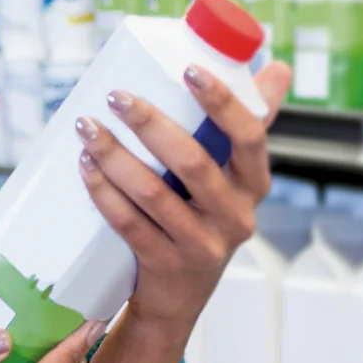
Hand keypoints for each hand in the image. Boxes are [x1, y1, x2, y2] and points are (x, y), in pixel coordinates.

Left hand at [75, 61, 291, 332]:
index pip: (250, 136)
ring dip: (114, 155)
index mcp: (254, 184)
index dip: (222, 101)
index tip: (188, 69)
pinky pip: (129, 223)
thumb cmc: (201, 217)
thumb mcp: (230, 178)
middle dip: (149, 123)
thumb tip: (277, 66)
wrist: (177, 296)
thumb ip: (245, 124)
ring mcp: (203, 245)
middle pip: (192, 162)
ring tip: (86, 127)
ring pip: (153, 193)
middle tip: (114, 95)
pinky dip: (103, 192)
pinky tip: (85, 167)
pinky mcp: (167, 265)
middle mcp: (236, 216)